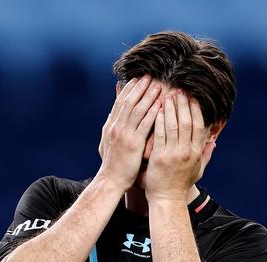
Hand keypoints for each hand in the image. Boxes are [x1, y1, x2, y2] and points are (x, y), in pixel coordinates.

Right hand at [97, 75, 160, 191]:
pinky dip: (152, 113)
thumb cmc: (112, 164)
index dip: (129, 89)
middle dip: (139, 87)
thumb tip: (113, 114)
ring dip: (148, 96)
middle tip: (150, 76)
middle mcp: (116, 127)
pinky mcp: (133, 144)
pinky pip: (144, 125)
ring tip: (158, 85)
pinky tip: (160, 105)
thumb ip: (111, 127)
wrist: (110, 180)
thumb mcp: (107, 142)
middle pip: (129, 101)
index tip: (138, 78)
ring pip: (137, 110)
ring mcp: (124, 135)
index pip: (120, 102)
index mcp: (110, 126)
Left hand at [144, 90, 215, 201]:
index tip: (193, 97)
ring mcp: (174, 154)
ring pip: (174, 125)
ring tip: (168, 95)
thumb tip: (214, 143)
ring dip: (171, 108)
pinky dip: (159, 121)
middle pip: (188, 122)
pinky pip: (160, 135)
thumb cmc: (181, 185)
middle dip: (184, 104)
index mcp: (197, 152)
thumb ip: (206, 155)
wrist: (167, 200)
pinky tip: (156, 110)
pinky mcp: (160, 157)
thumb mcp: (198, 171)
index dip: (197, 110)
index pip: (200, 125)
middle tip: (179, 90)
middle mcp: (187, 151)